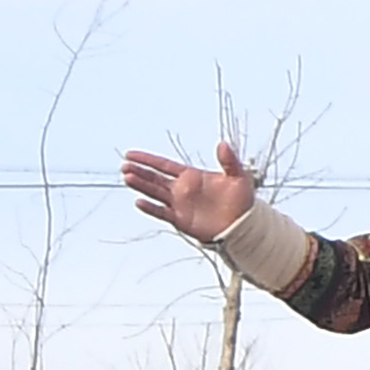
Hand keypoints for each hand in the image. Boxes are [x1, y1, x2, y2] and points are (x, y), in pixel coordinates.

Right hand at [123, 143, 257, 241]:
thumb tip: (223, 144)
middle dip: (140, 171)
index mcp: (191, 176)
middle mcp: (181, 189)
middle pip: (154, 178)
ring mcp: (179, 204)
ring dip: (141, 186)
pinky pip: (162, 212)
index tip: (130, 154)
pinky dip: (151, 208)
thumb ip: (229, 161)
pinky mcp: (181, 219)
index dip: (147, 159)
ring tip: (128, 178)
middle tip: (125, 166)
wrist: (244, 225)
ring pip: (155, 193)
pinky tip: (139, 201)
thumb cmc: (242, 201)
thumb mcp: (238, 177)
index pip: (164, 165)